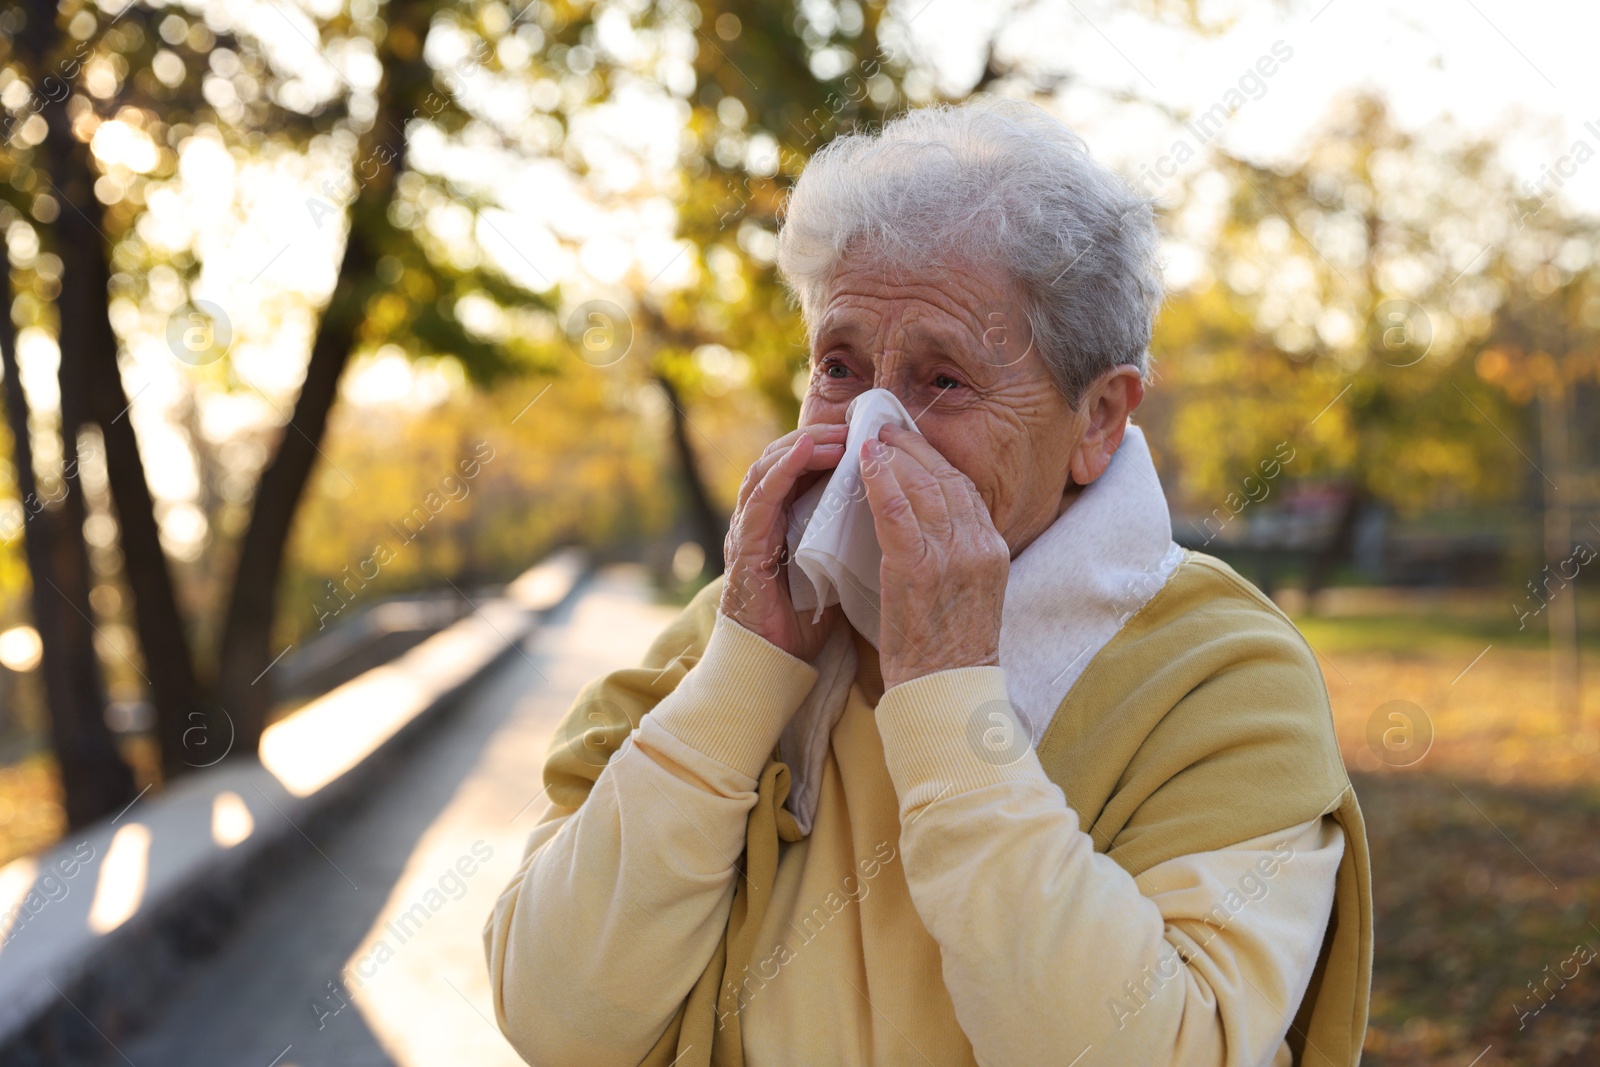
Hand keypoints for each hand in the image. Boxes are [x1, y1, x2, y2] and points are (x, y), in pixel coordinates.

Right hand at [720, 425, 847, 660]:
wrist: (773, 664)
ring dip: (801, 447)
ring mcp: (748, 532)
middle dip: (817, 438)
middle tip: (854, 427)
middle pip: (781, 460)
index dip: (827, 446)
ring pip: (767, 469)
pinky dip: (781, 470)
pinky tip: (803, 451)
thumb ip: (848, 536)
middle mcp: (760, 520)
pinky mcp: (744, 549)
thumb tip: (894, 511)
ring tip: (834, 435)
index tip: (863, 434)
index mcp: (781, 523)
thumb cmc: (805, 621)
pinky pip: (760, 499)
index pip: (800, 469)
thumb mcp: (835, 567)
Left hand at [861, 425, 1009, 689]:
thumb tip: (929, 525)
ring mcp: (951, 556)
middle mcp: (978, 546)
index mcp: (992, 550)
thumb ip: (956, 556)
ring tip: (869, 436)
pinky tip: (864, 461)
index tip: (911, 442)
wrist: (945, 690)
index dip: (935, 459)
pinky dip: (880, 479)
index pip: (965, 489)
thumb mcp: (968, 594)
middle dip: (913, 446)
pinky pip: (897, 510)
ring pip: (922, 486)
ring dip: (893, 455)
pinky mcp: (918, 569)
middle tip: (884, 427)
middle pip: (945, 478)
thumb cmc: (947, 650)